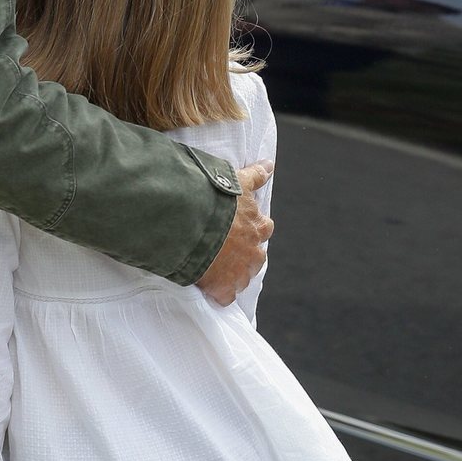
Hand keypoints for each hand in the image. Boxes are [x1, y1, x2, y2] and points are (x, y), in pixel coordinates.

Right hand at [196, 161, 273, 305]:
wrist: (190, 222)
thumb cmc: (212, 199)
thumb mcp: (236, 181)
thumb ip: (255, 175)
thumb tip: (270, 164)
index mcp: (256, 225)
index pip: (264, 228)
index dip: (254, 228)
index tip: (242, 228)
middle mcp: (253, 250)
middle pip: (257, 256)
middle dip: (247, 253)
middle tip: (229, 250)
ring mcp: (239, 272)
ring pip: (243, 278)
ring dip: (234, 274)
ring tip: (217, 269)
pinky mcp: (223, 288)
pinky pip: (225, 296)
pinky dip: (219, 293)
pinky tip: (208, 288)